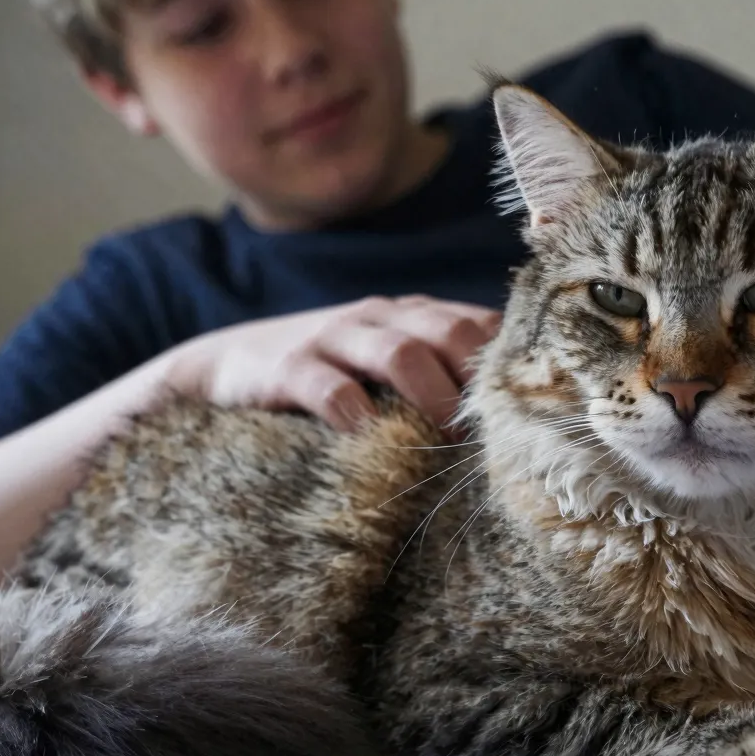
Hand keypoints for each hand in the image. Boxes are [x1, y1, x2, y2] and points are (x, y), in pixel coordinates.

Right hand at [165, 296, 501, 431]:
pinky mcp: (288, 367)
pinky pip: (329, 387)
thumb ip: (437, 376)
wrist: (225, 365)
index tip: (529, 410)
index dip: (508, 365)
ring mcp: (333, 337)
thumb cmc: (326, 374)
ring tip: (447, 440)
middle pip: (449, 332)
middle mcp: (379, 317)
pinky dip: (356, 414)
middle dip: (475, 381)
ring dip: (432, 396)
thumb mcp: (383, 364)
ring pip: (399, 353)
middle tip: (490, 434)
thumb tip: (506, 424)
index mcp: (411, 315)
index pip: (478, 325)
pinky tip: (371, 439)